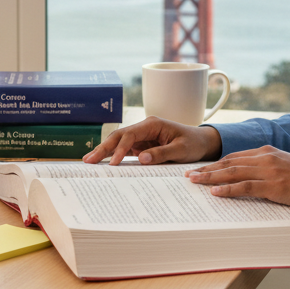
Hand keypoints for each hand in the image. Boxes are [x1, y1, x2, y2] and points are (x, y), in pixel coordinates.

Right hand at [82, 116, 222, 165]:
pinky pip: (124, 150)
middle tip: (88, 160)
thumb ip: (162, 153)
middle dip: (103, 148)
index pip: (130, 135)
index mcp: (153, 124)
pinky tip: (103, 163)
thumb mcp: (181, 150)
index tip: (113, 163)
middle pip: (119, 136)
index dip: (119, 149)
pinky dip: (113, 156)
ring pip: (118, 142)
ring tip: (89, 161)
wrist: (201, 143)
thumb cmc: (193, 144)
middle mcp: (144, 128)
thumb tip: (140, 159)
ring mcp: (141, 137)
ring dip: (104, 151)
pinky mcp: (142, 145)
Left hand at [186, 146, 289, 213]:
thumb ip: (268, 171)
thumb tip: (249, 181)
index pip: (235, 157)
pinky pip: (245, 187)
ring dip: (210, 178)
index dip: (215, 163)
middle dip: (207, 169)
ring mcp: (270, 170)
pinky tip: (215, 192)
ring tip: (194, 182)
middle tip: (188, 175)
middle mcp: (266, 157)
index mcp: (268, 152)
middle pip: (229, 162)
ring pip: (233, 172)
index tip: (200, 168)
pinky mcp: (275, 186)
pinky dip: (227, 189)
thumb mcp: (286, 169)